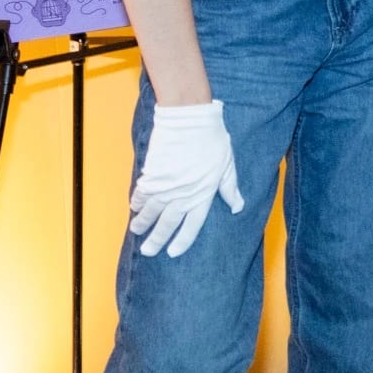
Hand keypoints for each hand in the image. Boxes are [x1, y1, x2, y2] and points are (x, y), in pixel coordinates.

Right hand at [128, 100, 245, 256]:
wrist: (187, 120)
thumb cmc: (212, 141)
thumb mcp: (227, 166)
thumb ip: (230, 188)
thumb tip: (238, 207)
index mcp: (203, 194)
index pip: (192, 225)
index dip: (182, 240)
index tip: (172, 252)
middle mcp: (182, 195)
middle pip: (167, 223)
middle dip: (157, 239)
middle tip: (148, 251)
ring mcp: (165, 186)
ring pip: (150, 212)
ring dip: (143, 223)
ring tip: (137, 231)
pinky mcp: (151, 175)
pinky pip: (141, 194)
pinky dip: (137, 203)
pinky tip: (135, 208)